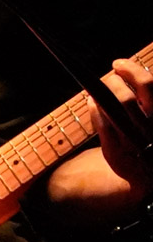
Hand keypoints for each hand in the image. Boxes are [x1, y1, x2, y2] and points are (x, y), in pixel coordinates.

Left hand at [94, 57, 152, 194]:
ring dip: (101, 95)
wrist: (150, 178)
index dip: (132, 71)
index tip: (118, 63)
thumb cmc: (150, 142)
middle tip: (108, 75)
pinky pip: (101, 127)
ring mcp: (132, 142)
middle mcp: (149, 128)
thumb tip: (121, 77)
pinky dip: (95, 111)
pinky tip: (93, 103)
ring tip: (99, 89)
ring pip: (112, 110)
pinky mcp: (115, 153)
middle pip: (127, 98)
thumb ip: (147, 100)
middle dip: (113, 82)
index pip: (149, 85)